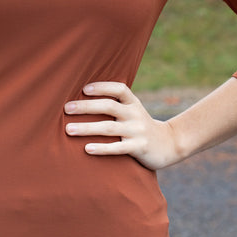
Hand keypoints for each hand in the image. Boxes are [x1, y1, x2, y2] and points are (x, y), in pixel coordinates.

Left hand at [64, 82, 178, 170]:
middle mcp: (135, 114)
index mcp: (133, 103)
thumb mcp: (133, 111)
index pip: (119, 89)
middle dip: (86, 107)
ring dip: (87, 128)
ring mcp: (137, 131)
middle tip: (66, 108)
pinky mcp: (139, 148)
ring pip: (109, 128)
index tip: (84, 89)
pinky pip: (118, 148)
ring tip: (68, 130)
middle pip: (109, 106)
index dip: (102, 87)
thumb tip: (83, 98)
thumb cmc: (140, 126)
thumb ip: (115, 105)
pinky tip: (87, 149)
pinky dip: (102, 148)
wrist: (169, 144)